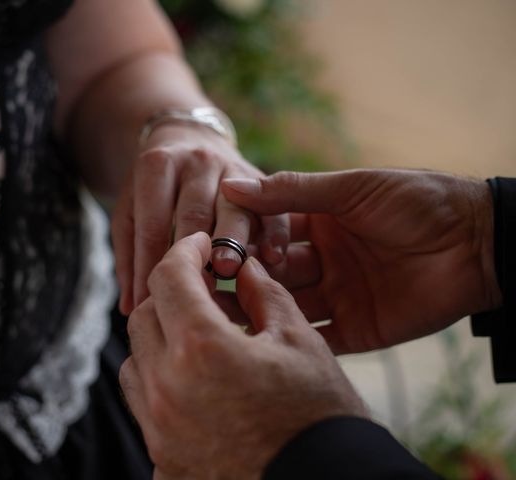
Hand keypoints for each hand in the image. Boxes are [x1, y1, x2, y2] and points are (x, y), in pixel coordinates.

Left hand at [111, 124, 288, 313]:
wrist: (189, 139)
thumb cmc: (155, 188)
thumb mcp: (130, 210)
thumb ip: (129, 255)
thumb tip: (130, 307)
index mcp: (157, 166)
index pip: (152, 223)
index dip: (150, 264)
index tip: (150, 302)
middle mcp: (196, 162)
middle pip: (195, 211)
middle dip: (195, 251)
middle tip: (195, 288)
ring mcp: (230, 168)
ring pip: (236, 207)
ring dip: (234, 240)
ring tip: (231, 271)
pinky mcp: (259, 178)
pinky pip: (271, 207)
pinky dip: (274, 233)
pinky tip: (272, 259)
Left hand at [119, 232, 365, 479]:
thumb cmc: (322, 418)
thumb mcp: (299, 342)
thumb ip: (264, 293)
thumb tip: (244, 267)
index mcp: (202, 349)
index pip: (169, 277)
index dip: (185, 251)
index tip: (200, 246)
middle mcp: (167, 389)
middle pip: (144, 316)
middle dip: (170, 293)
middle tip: (205, 292)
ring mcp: (160, 429)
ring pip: (135, 362)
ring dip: (159, 339)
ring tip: (199, 340)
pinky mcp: (163, 461)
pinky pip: (144, 408)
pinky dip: (161, 384)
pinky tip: (196, 385)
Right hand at [221, 169, 502, 353]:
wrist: (478, 242)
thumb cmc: (416, 201)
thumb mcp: (351, 189)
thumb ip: (291, 191)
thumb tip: (232, 184)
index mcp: (319, 223)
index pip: (269, 231)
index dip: (246, 238)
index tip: (217, 246)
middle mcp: (323, 261)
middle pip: (274, 271)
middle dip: (246, 277)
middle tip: (212, 285)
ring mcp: (339, 296)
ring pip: (288, 305)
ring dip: (260, 309)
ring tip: (225, 316)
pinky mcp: (358, 329)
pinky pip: (320, 338)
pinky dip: (293, 341)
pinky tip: (262, 344)